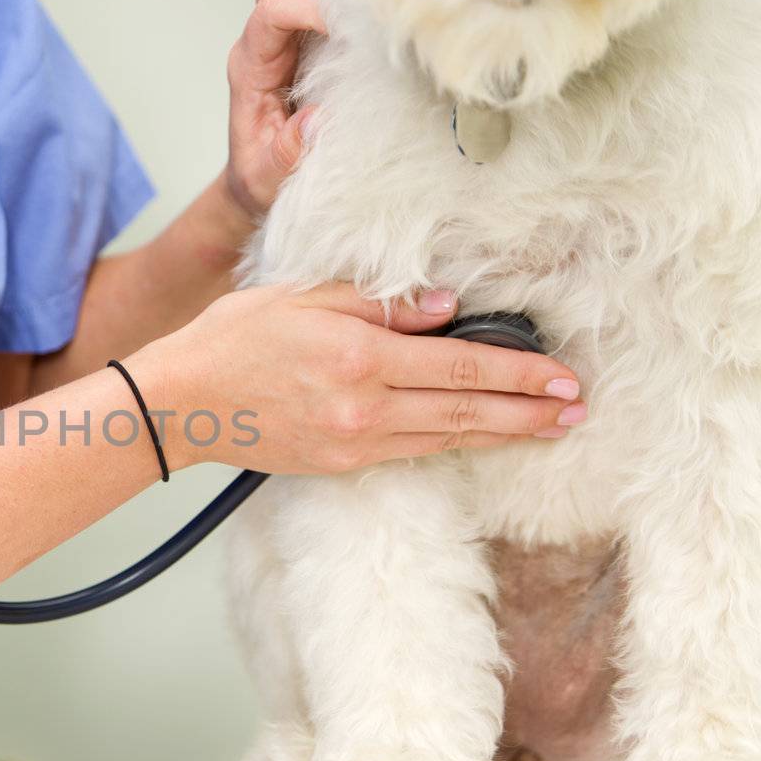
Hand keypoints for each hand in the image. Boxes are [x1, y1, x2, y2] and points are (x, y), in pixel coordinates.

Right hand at [133, 284, 585, 475]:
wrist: (183, 402)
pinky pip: (411, 452)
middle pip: (467, 409)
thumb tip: (446, 307)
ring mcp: (355, 442)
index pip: (462, 364)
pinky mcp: (341, 464)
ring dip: (504, 434)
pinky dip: (452, 442)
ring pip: (447, 437)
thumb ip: (379, 303)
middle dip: (529, 411)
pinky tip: (477, 436)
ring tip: (549, 429)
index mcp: (361, 357)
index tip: (562, 377)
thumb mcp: (303, 296)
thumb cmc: (234, 338)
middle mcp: (365, 406)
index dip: (519, 373)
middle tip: (577, 410)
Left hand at [221, 0, 324, 222]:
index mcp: (251, 66)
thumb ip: (285, 154)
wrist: (258, 180)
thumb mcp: (267, 179)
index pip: (272, 11)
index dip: (308, 6)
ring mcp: (291, 29)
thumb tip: (315, 120)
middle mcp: (267, 38)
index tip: (347, 25)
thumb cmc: (261, 178)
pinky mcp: (315, 31)